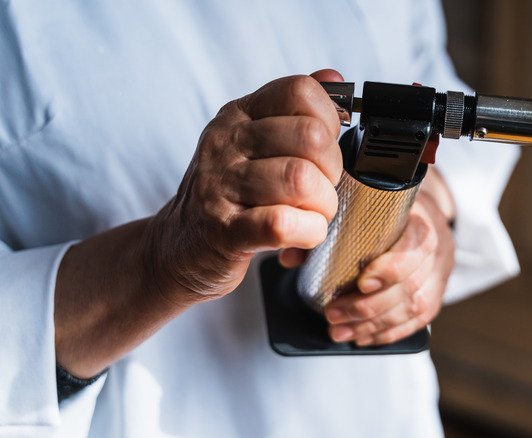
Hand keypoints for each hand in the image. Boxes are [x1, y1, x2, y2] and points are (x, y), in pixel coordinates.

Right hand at [149, 70, 343, 303]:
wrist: (178, 247)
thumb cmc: (228, 195)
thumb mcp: (253, 143)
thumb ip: (293, 111)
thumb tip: (333, 77)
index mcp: (239, 115)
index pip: (300, 91)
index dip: (329, 120)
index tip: (325, 148)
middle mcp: (226, 143)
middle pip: (310, 137)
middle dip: (333, 169)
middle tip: (323, 189)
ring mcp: (220, 186)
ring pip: (301, 179)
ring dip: (323, 205)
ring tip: (314, 214)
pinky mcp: (224, 231)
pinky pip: (281, 223)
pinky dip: (308, 232)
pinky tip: (303, 234)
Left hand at [321, 168, 455, 345]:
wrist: (421, 209)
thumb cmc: (386, 208)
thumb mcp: (362, 205)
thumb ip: (327, 230)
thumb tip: (290, 256)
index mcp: (422, 216)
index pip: (417, 244)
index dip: (391, 268)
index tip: (361, 283)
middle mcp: (439, 244)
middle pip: (411, 284)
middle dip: (368, 306)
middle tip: (333, 314)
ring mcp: (441, 271)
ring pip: (415, 306)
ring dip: (373, 324)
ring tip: (340, 332)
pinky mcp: (438, 292)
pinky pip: (419, 321)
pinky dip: (388, 332)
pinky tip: (363, 336)